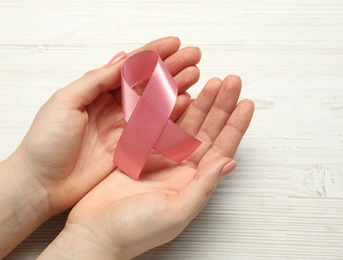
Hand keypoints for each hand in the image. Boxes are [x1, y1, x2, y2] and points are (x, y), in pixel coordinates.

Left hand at [11, 37, 201, 214]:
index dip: (152, 53)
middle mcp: (110, 106)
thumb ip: (94, 81)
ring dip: (175, 88)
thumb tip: (121, 60)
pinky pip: (153, 128)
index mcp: (94, 90)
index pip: (128, 67)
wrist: (41, 182)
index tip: (174, 43)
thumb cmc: (45, 141)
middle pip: (146, 82)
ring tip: (195, 76)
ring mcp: (121, 126)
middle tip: (193, 57)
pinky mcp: (127, 147)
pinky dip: (170, 115)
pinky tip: (184, 104)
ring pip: (154, 102)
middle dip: (170, 67)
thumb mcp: (65, 101)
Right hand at [45, 76, 253, 258]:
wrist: (96, 232)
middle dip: (220, 105)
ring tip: (209, 82)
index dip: (235, 125)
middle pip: (207, 130)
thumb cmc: (134, 230)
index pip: (221, 148)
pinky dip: (168, 109)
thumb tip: (228, 162)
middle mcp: (179, 168)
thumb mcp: (175, 212)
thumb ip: (203, 187)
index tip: (246, 103)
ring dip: (199, 103)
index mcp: (193, 182)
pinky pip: (158, 125)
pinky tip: (178, 94)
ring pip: (185, 124)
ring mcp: (159, 158)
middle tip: (230, 81)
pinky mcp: (139, 152)